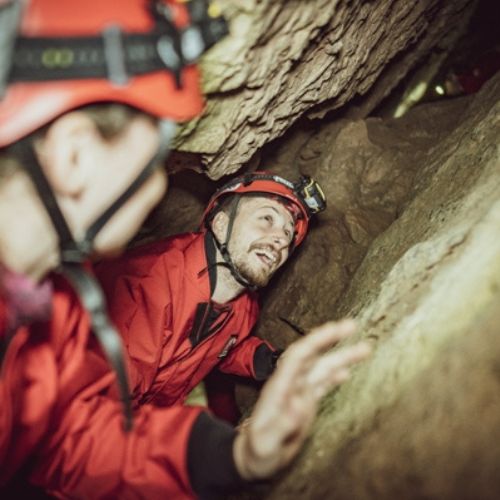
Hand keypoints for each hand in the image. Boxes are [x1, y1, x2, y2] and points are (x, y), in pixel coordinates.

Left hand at [233, 319, 369, 480]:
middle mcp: (290, 384)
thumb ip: (282, 423)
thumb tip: (300, 401)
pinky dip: (333, 375)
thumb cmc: (258, 452)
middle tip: (351, 325)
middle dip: (330, 339)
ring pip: (321, 368)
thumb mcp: (267, 442)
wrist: (253, 458)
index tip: (335, 328)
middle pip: (312, 355)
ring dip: (340, 356)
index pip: (299, 356)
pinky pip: (321, 384)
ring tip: (364, 348)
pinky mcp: (304, 402)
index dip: (316, 340)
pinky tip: (346, 370)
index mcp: (280, 387)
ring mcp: (298, 392)